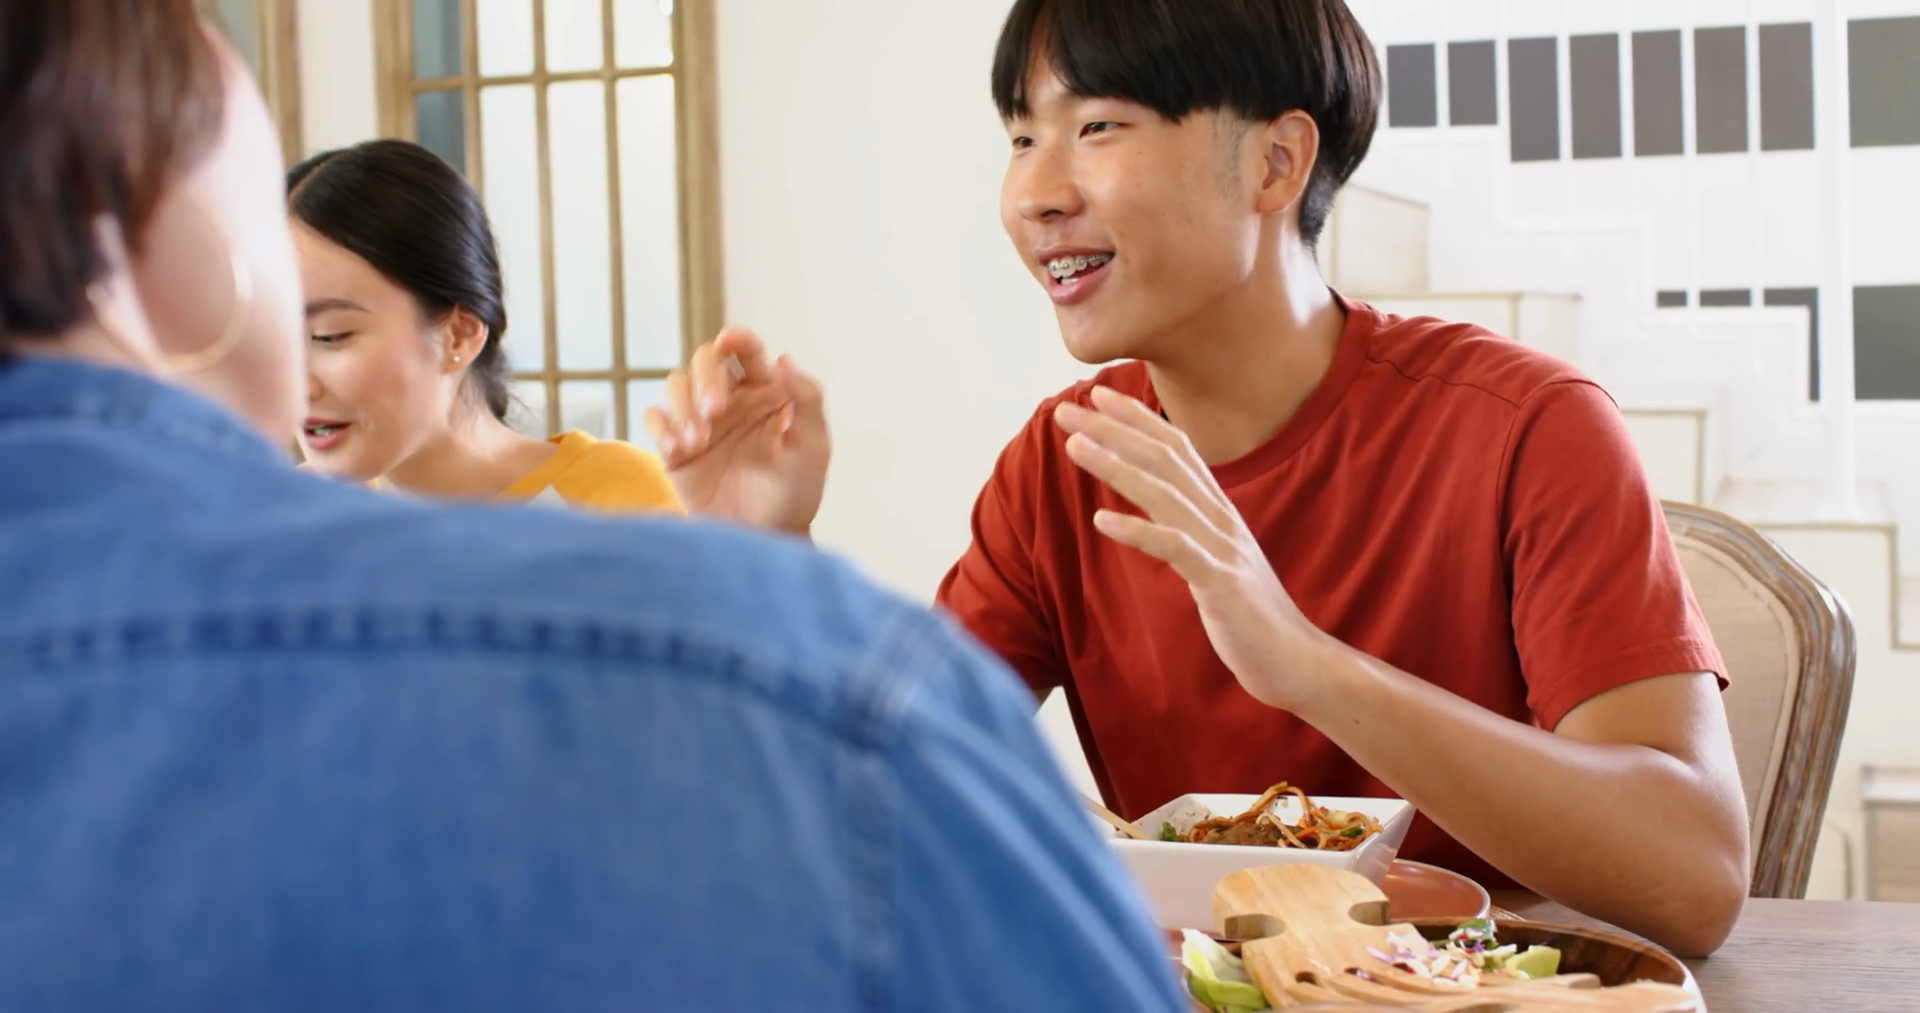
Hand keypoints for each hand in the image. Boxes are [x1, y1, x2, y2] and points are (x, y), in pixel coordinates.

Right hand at [644, 328, 829, 535]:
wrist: (764, 538)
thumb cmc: (795, 493)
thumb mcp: (813, 448)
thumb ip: (806, 400)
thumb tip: (784, 357)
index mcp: (766, 392)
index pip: (747, 351)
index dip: (737, 338)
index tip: (729, 341)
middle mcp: (730, 400)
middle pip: (705, 361)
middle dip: (705, 379)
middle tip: (715, 411)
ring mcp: (700, 422)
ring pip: (676, 384)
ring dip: (683, 405)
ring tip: (697, 440)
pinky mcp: (676, 447)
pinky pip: (655, 418)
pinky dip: (660, 426)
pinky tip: (676, 449)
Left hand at [1053, 387, 1336, 710]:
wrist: (1296, 660)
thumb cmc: (1250, 615)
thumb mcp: (1217, 560)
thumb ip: (1189, 530)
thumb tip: (1155, 508)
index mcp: (1219, 510)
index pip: (1176, 449)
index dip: (1138, 418)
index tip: (1098, 394)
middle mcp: (1221, 518)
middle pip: (1163, 460)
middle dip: (1113, 430)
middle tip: (1065, 410)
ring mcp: (1222, 548)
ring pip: (1164, 495)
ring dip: (1116, 466)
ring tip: (1074, 446)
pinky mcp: (1220, 584)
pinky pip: (1175, 550)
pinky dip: (1138, 531)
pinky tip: (1103, 520)